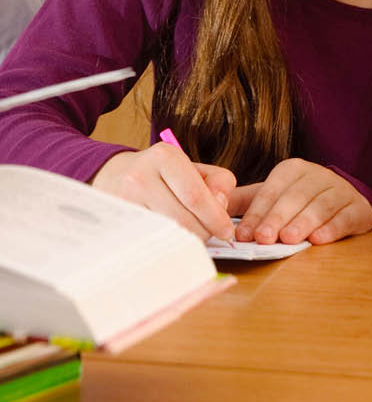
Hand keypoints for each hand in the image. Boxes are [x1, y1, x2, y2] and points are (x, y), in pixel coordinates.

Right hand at [92, 145, 236, 241]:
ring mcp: (123, 201)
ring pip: (165, 233)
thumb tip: (222, 207)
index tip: (227, 232)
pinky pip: (148, 241)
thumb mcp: (194, 167)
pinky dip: (166, 244)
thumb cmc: (163, 173)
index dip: (215, 218)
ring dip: (185, 241)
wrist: (113, 174)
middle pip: (181, 219)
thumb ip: (220, 181)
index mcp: (165, 157)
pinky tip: (172, 239)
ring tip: (191, 235)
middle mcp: (140, 177)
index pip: (195, 196)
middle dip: (203, 232)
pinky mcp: (116, 222)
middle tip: (210, 235)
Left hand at [232, 158, 371, 244]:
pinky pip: (346, 216)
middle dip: (278, 218)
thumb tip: (211, 210)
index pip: (272, 189)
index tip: (244, 234)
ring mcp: (341, 190)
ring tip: (290, 240)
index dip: (257, 212)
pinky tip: (320, 239)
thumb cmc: (299, 204)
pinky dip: (333, 227)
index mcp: (293, 169)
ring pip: (321, 205)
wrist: (342, 203)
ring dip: (304, 223)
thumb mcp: (271, 199)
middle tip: (264, 238)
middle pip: (297, 196)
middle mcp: (319, 175)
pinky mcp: (359, 207)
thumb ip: (244, 203)